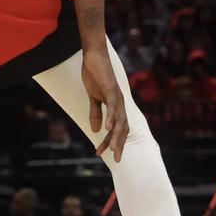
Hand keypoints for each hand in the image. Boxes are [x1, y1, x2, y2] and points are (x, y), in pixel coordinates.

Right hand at [81, 46, 127, 161]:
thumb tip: (96, 130)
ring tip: (113, 149)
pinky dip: (111, 117)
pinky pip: (112, 106)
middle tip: (117, 159)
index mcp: (115, 106)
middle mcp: (120, 103)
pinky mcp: (111, 89)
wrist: (94, 55)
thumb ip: (95, 113)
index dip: (112, 142)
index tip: (106, 154)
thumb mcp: (93, 97)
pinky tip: (107, 128)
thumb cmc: (95, 74)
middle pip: (122, 128)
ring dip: (116, 136)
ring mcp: (116, 97)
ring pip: (119, 120)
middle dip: (119, 144)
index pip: (117, 128)